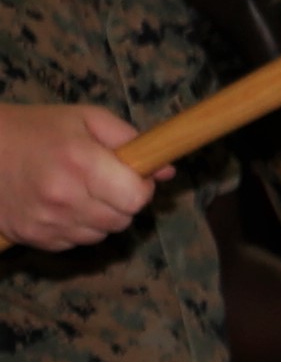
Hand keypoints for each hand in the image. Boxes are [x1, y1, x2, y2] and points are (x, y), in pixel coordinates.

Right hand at [0, 102, 159, 248]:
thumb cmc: (37, 129)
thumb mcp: (86, 118)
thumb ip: (130, 140)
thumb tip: (167, 170)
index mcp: (80, 162)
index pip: (136, 198)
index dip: (142, 188)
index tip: (133, 177)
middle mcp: (63, 196)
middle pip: (122, 220)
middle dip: (122, 203)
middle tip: (104, 182)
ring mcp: (46, 220)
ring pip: (101, 235)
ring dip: (100, 217)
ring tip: (79, 192)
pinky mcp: (32, 237)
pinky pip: (74, 243)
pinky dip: (75, 228)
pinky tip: (60, 206)